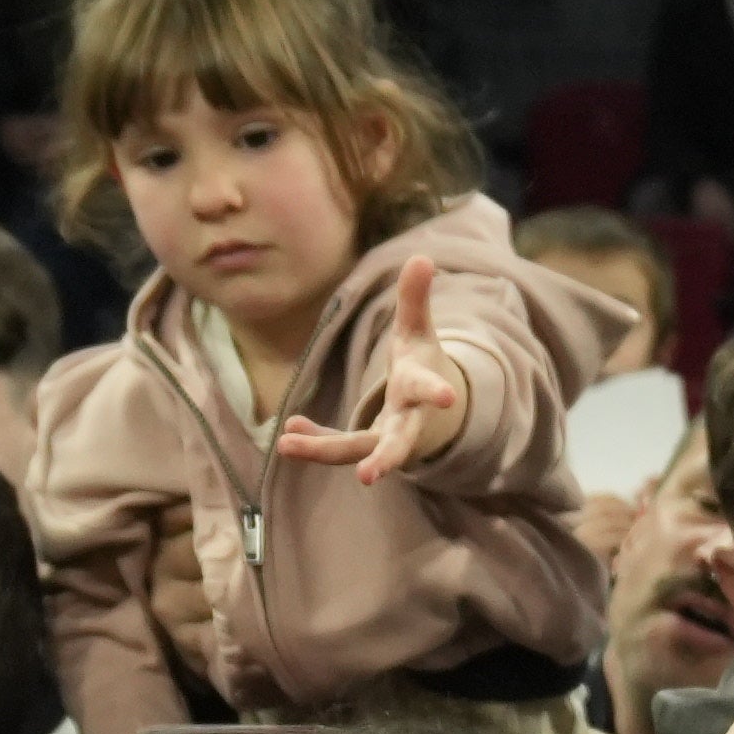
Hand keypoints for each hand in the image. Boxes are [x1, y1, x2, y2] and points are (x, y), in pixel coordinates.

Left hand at [273, 264, 486, 488]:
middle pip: (397, 443)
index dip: (435, 390)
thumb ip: (416, 300)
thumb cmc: (421, 364)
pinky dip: (315, 441)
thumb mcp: (418, 332)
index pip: (426, 388)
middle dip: (384, 458)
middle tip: (368, 476)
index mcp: (420, 389)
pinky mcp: (366, 447)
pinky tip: (288, 431)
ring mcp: (385, 440)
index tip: (446, 397)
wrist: (430, 411)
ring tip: (286, 443)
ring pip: (356, 450)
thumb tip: (422, 257)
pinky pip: (338, 447)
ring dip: (323, 451)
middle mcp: (407, 422)